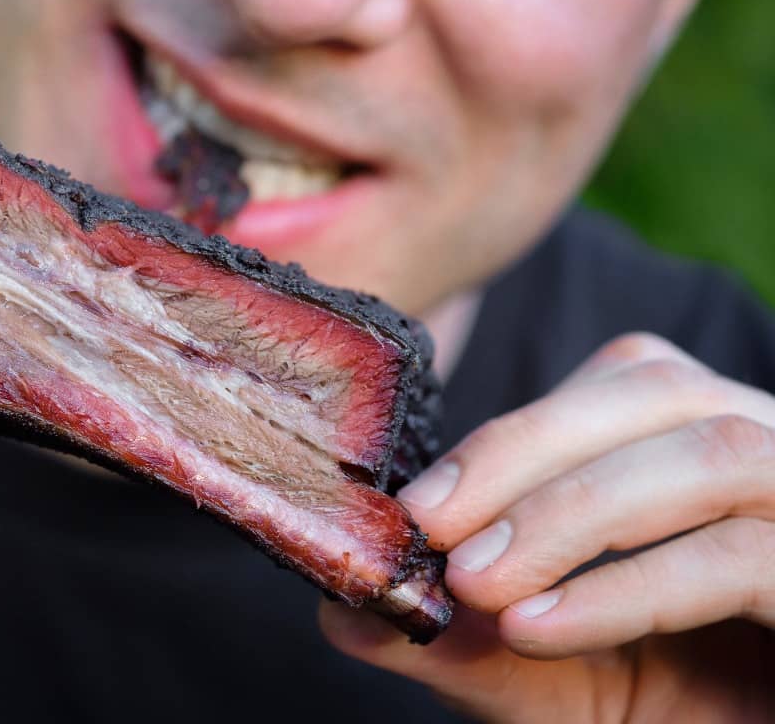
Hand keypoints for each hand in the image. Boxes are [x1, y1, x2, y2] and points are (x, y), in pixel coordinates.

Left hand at [320, 333, 774, 721]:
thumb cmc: (670, 712)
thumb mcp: (547, 677)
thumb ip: (458, 637)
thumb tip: (341, 610)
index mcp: (702, 446)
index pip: (616, 382)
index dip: (510, 434)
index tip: (417, 507)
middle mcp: (769, 454)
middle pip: (658, 392)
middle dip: (525, 457)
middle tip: (432, 532)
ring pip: (709, 456)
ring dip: (572, 514)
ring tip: (478, 583)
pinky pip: (741, 557)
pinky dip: (626, 588)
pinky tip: (542, 628)